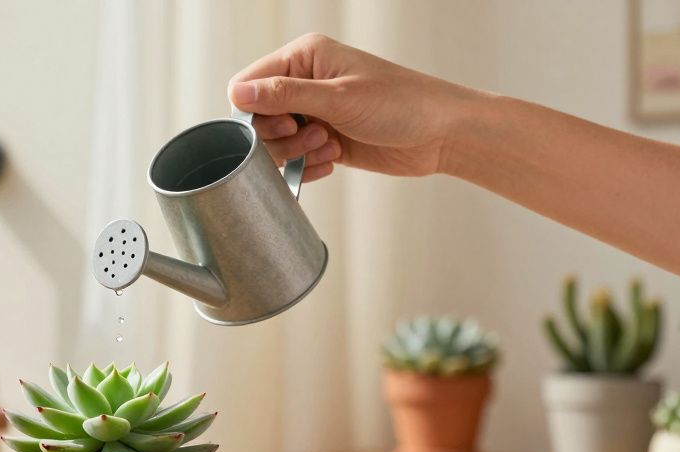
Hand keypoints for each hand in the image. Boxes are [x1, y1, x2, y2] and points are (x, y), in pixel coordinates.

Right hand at [229, 33, 483, 181]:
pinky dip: (307, 166)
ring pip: (274, 142)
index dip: (254, 113)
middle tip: (315, 135)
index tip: (283, 124)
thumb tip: (238, 93)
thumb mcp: (338, 98)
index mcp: (304, 57)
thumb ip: (284, 95)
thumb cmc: (402, 104)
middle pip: (257, 118)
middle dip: (280, 136)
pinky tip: (332, 162)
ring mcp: (314, 112)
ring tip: (329, 146)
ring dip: (297, 152)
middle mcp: (305, 82)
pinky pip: (294, 158)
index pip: (248, 84)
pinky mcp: (323, 139)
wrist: (441, 135)